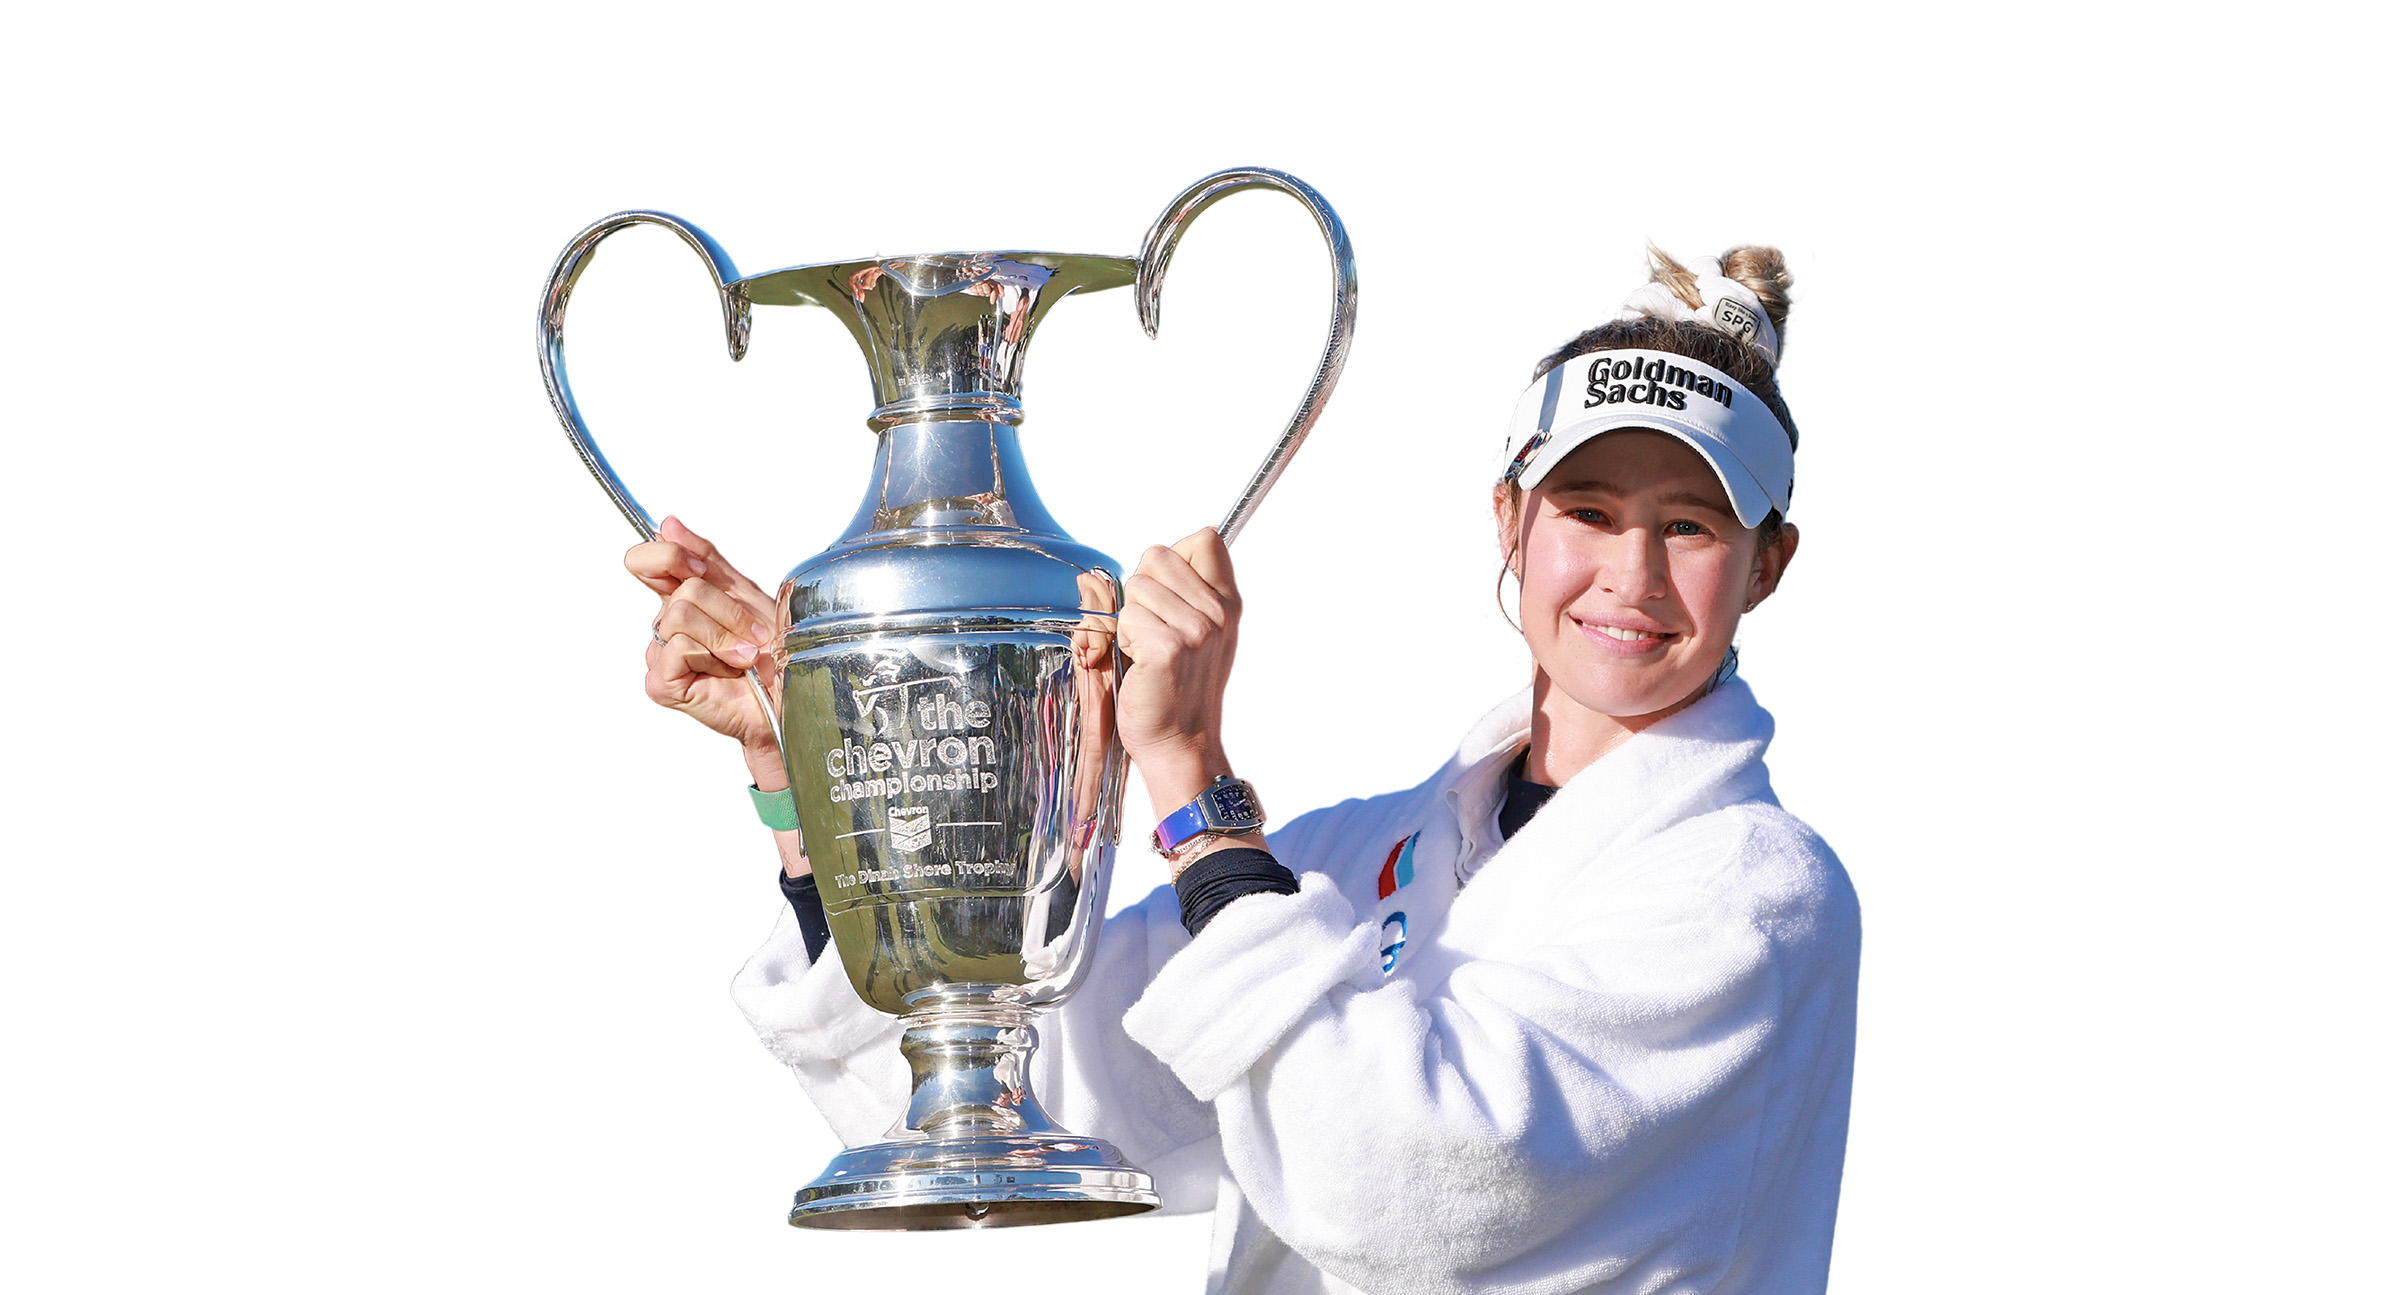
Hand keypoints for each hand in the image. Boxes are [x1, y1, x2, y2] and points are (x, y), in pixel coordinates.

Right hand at [625, 516, 780, 757]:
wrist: (788, 694)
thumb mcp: (743, 592)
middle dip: (727, 608)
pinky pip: (679, 647)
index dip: (668, 555)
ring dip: (725, 634)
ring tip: (743, 655)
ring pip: (679, 615)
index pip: (645, 560)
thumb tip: (668, 525)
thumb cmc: (772, 650)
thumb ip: (706, 558)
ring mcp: (660, 654)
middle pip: (680, 588)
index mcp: (681, 597)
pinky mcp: (661, 682)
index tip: (699, 567)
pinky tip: (727, 672)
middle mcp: (666, 624)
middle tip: (751, 633)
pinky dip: (712, 657)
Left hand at [1117, 529, 1252, 845]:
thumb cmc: (1179, 690)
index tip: (1169, 596)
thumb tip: (1169, 548)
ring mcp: (1196, 629)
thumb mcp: (1198, 633)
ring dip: (1129, 619)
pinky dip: (1122, 640)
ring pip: (1136, 587)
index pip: (1204, 538)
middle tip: (1152, 631)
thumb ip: (1186, 589)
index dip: (1173, 560)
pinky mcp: (1167, 647)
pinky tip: (1140, 665)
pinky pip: (1125, 617)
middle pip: (1157, 555)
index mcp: (1228, 601)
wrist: (1179, 743)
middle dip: (1142, 590)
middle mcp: (1218, 611)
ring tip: (1146, 651)